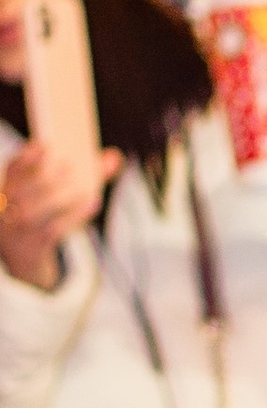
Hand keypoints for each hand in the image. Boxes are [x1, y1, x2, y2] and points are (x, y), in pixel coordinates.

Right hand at [1, 138, 119, 291]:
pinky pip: (52, 230)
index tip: (43, 145)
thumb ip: (85, 175)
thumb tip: (115, 157)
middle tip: (67, 166)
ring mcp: (17, 231)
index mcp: (8, 192)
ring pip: (33, 213)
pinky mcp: (33, 247)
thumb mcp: (53, 196)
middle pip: (20, 192)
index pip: (11, 170)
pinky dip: (73, 216)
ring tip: (81, 189)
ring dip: (59, 198)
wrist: (27, 261)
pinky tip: (93, 203)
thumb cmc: (44, 219)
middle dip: (43, 177)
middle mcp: (7, 211)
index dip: (25, 157)